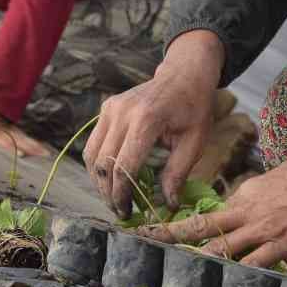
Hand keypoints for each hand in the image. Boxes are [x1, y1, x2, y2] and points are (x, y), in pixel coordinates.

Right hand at [86, 30, 223, 216]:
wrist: (184, 74)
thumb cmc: (194, 108)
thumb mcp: (195, 141)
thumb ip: (178, 173)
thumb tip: (168, 205)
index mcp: (147, 119)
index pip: (124, 165)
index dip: (122, 194)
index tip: (127, 212)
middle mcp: (122, 112)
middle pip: (103, 163)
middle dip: (109, 193)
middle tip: (120, 211)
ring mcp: (111, 108)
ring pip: (91, 155)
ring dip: (99, 181)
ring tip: (115, 198)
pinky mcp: (106, 107)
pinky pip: (94, 143)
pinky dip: (98, 164)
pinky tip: (111, 178)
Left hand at [141, 151, 286, 268]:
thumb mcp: (281, 176)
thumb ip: (262, 192)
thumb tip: (253, 200)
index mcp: (247, 192)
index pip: (216, 211)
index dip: (195, 223)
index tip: (174, 232)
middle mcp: (247, 209)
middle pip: (202, 225)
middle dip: (171, 234)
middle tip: (145, 240)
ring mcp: (262, 229)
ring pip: (219, 247)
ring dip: (195, 261)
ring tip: (171, 272)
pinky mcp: (280, 245)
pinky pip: (252, 264)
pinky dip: (236, 275)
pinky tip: (221, 286)